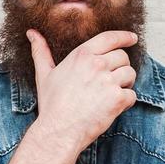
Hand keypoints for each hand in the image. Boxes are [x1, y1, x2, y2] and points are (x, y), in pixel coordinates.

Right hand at [26, 28, 137, 155]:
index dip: (124, 36)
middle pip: (123, 57)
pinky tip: (113, 107)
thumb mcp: (44, 74)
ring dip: (125, 84)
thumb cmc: (52, 104)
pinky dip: (126, 102)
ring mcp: (109, 81)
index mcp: (82, 55)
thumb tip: (32, 33)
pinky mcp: (117, 99)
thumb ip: (41, 51)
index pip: (110, 38)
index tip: (132, 38)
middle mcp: (97, 64)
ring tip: (111, 94)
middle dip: (121, 67)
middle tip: (112, 80)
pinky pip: (132, 95)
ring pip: (130, 74)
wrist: (59, 130)